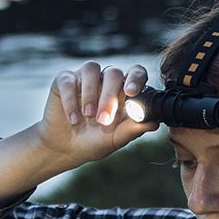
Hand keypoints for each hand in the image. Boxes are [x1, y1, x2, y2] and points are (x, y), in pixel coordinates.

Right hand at [36, 61, 157, 166]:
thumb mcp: (115, 140)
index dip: (135, 78)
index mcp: (123, 91)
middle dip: (109, 96)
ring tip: (88, 116)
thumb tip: (154, 123)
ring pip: (91, 69)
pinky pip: (69, 81)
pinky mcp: (64, 81)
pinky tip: (73, 118)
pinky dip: (71, 100)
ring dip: (91, 93)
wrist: (65, 149)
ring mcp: (85, 78)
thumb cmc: (94, 142)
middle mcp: (106, 80)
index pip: (136, 73)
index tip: (131, 92)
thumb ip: (132, 130)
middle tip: (103, 120)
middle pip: (113, 73)